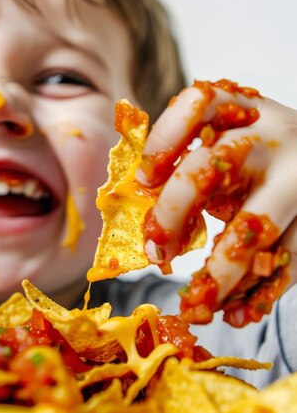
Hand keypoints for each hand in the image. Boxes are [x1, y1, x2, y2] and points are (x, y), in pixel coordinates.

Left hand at [137, 80, 296, 324]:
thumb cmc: (253, 149)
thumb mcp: (226, 136)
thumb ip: (186, 160)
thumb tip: (137, 206)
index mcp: (238, 108)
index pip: (195, 105)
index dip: (163, 141)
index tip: (143, 181)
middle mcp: (269, 137)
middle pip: (208, 170)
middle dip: (172, 214)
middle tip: (154, 252)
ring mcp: (296, 178)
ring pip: (253, 227)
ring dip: (220, 273)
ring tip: (197, 304)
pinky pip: (288, 258)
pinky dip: (259, 291)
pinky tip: (237, 313)